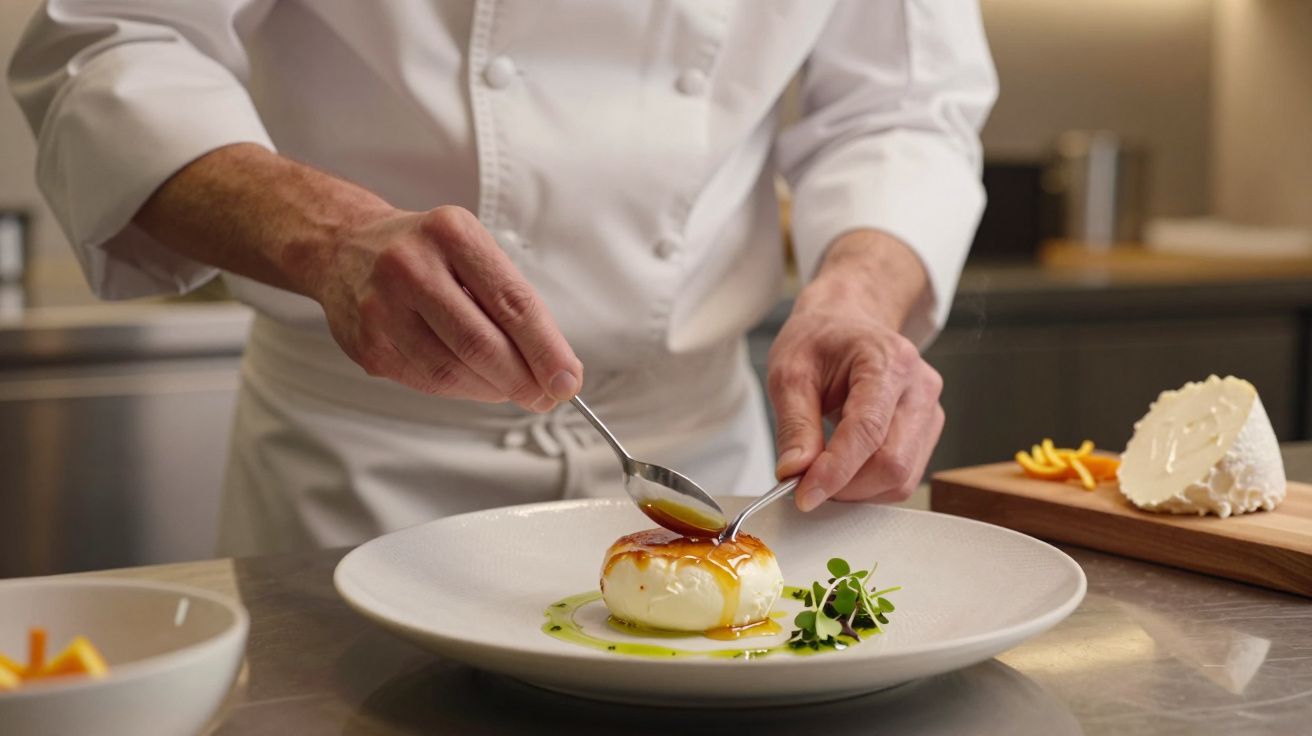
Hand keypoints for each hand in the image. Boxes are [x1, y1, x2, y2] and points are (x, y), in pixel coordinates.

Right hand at [309, 205, 582, 410]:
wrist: (344, 248)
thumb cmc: (425, 254)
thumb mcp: (471, 251)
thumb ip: (511, 301)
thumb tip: (555, 366)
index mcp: (451, 234)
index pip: (513, 302)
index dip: (547, 349)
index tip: (568, 379)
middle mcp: (412, 266)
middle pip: (483, 343)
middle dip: (525, 379)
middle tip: (547, 395)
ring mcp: (383, 308)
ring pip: (454, 371)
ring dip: (495, 390)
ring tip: (516, 390)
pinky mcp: (367, 346)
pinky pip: (428, 382)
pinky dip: (464, 390)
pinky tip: (479, 383)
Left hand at [768, 231, 944, 510]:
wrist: (846, 323)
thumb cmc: (819, 341)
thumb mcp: (790, 372)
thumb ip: (794, 425)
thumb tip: (795, 473)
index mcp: (888, 360)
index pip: (868, 430)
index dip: (835, 471)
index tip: (803, 495)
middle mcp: (920, 387)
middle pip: (893, 463)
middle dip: (845, 486)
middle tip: (804, 484)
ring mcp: (930, 411)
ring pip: (901, 478)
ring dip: (857, 490)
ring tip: (821, 471)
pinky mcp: (927, 432)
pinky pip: (904, 477)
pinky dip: (869, 486)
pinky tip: (843, 468)